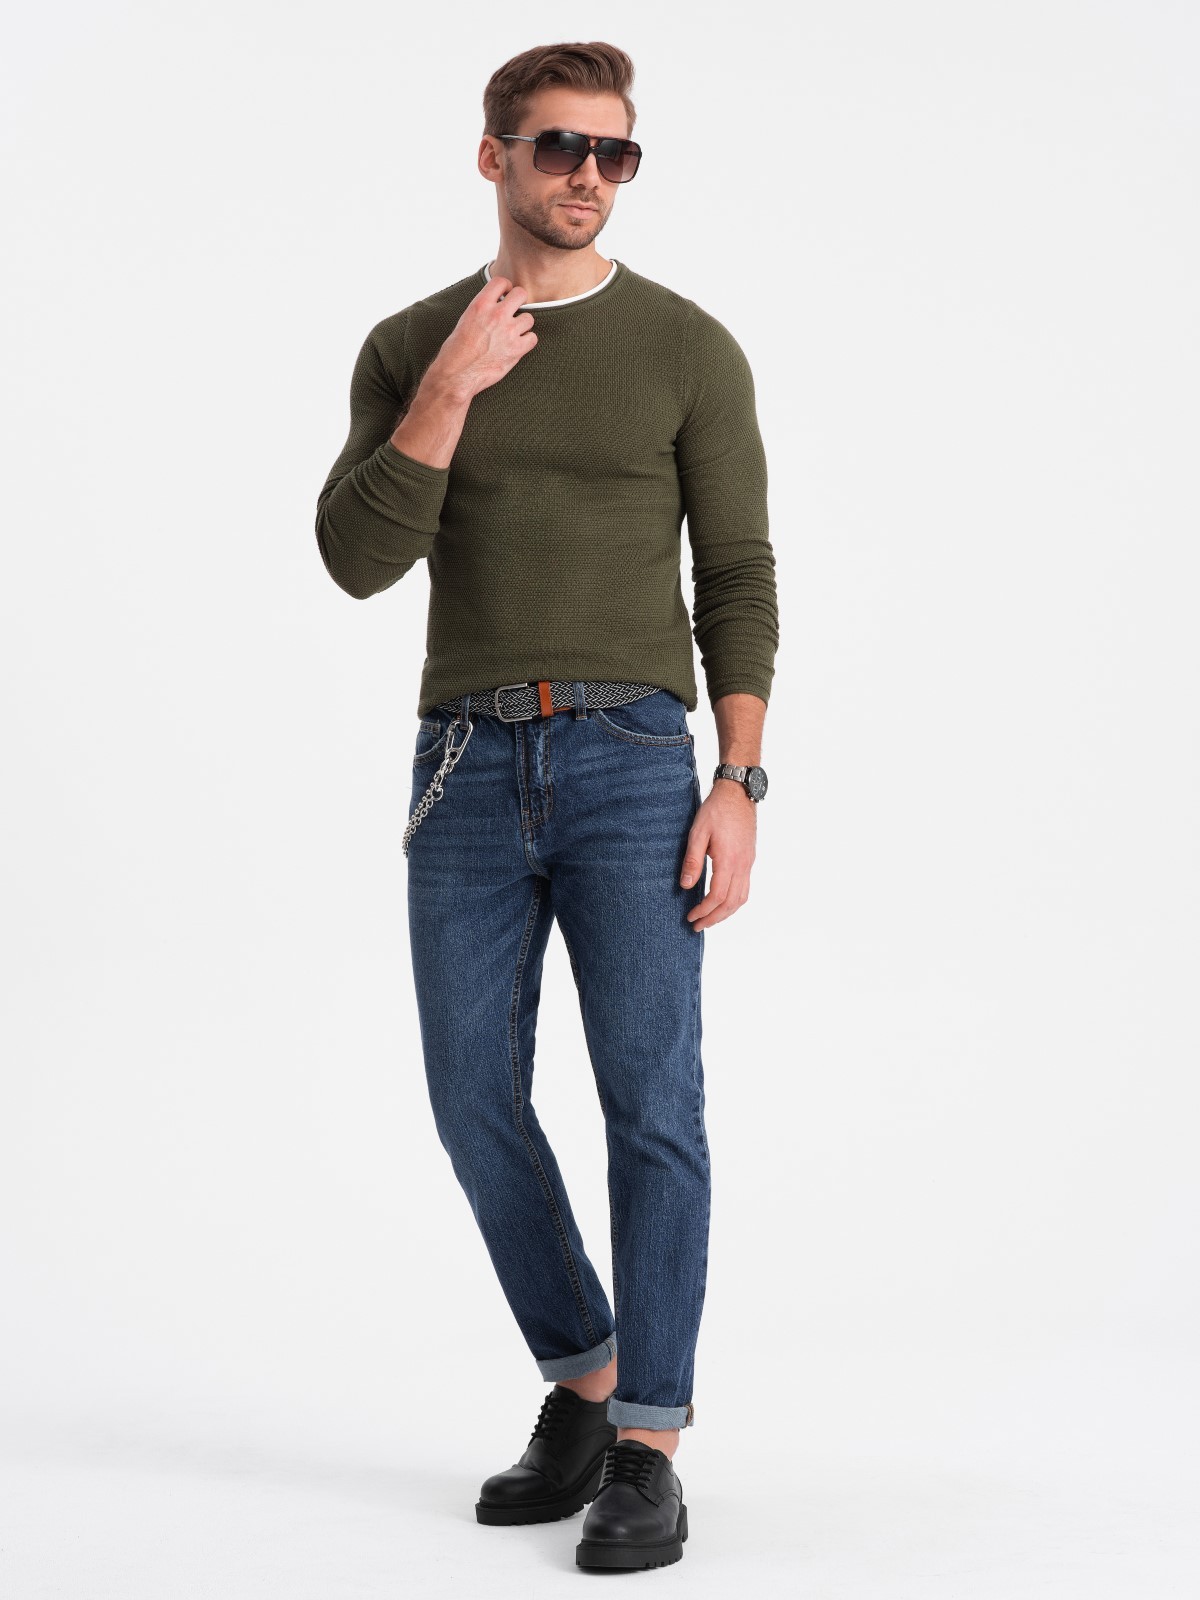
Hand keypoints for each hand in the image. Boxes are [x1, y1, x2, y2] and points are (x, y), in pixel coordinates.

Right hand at [429, 276, 536, 398]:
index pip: (501, 281)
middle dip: (519, 302)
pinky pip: (533, 338)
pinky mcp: (516, 349)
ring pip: (529, 318)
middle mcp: (496, 315)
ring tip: (513, 334)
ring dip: (523, 325)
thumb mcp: (465, 320)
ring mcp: (508, 331)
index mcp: (480, 305)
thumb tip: (492, 307)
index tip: (505, 294)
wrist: (457, 374)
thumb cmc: (456, 351)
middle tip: (514, 312)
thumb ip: (482, 310)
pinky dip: (527, 342)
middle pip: (521, 294)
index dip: (506, 287)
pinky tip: (518, 346)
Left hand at [680, 781, 756, 929]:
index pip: (717, 896)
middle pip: (731, 903)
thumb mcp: (698, 833)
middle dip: (714, 918)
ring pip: (742, 898)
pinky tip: (723, 902)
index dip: (704, 911)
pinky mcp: (750, 858)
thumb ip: (692, 861)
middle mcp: (743, 865)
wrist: (738, 793)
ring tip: (710, 919)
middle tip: (698, 926)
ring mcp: (749, 862)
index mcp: (729, 860)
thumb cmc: (716, 810)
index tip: (690, 917)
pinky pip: (745, 888)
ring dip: (726, 913)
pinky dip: (734, 901)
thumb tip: (685, 886)